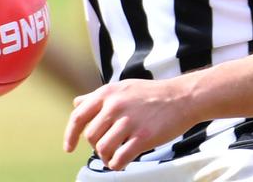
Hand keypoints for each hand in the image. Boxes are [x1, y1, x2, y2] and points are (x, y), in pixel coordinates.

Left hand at [63, 78, 197, 170]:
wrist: (183, 97)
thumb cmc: (151, 94)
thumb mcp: (122, 88)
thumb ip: (98, 97)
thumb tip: (76, 103)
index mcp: (108, 93)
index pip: (78, 117)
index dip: (70, 135)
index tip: (69, 148)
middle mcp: (115, 106)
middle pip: (91, 136)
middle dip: (96, 146)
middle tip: (109, 146)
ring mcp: (129, 121)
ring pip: (102, 149)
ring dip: (106, 157)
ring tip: (115, 154)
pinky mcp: (143, 137)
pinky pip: (119, 159)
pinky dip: (116, 164)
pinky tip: (122, 161)